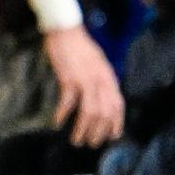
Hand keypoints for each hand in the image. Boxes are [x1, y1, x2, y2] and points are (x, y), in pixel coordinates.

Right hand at [43, 26, 124, 147]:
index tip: (111, 137)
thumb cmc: (80, 46)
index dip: (116, 124)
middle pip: (104, 113)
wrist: (66, 31)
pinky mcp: (69, 79)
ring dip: (82, 129)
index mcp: (109, 78)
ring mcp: (85, 80)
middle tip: (90, 143)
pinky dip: (62, 115)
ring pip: (89, 112)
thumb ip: (102, 80)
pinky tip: (57, 122)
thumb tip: (103, 97)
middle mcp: (101, 81)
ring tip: (76, 140)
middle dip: (98, 132)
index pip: (117, 106)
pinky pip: (68, 103)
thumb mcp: (98, 63)